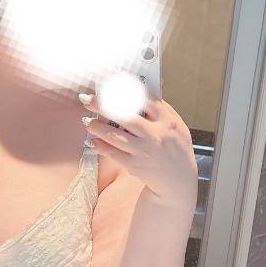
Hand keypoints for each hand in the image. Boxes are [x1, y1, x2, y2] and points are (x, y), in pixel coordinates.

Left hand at [79, 91, 197, 206]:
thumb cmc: (177, 149)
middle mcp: (155, 135)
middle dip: (102, 105)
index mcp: (167, 121)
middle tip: (86, 99)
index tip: (110, 85)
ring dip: (97, 127)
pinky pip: (112, 153)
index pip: (145, 99)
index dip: (126, 89)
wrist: (179, 182)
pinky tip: (91, 141)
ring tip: (86, 121)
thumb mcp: (177, 126)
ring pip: (114, 136)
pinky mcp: (134, 165)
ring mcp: (143, 151)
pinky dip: (100, 146)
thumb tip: (142, 90)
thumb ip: (162, 109)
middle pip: (124, 115)